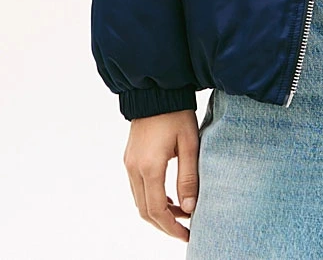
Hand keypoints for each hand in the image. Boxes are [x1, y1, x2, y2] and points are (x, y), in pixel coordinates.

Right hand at [123, 109, 199, 241]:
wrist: (156, 91)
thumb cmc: (176, 114)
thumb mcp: (189, 144)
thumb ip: (189, 177)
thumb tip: (189, 208)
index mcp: (150, 167)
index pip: (157, 210)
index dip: (171, 227)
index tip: (188, 234)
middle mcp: (134, 169)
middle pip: (145, 211)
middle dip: (164, 225)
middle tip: (185, 230)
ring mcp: (129, 164)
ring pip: (140, 201)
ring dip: (158, 213)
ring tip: (181, 215)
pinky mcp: (130, 159)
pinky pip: (138, 189)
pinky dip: (152, 199)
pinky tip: (169, 199)